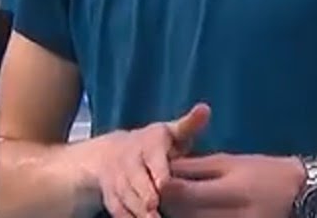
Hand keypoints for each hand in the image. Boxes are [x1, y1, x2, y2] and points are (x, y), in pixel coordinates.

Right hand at [86, 103, 211, 217]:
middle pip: (135, 179)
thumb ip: (189, 124)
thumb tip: (206, 109)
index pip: (152, 157)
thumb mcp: (170, 131)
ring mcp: (117, 178)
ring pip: (125, 195)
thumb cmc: (153, 144)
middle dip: (144, 194)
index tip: (164, 183)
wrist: (110, 153)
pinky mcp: (111, 194)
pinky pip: (116, 208)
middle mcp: (128, 159)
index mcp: (147, 142)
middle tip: (155, 209)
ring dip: (136, 210)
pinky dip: (127, 217)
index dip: (157, 170)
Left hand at [161, 154, 305, 217]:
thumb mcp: (231, 162)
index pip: (185, 194)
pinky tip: (200, 213)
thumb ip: (196, 167)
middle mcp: (236, 217)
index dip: (165, 189)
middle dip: (170, 206)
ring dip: (183, 216)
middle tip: (161, 196)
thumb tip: (163, 168)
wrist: (303, 195)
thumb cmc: (264, 172)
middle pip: (186, 216)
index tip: (157, 182)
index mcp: (233, 191)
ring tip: (181, 205)